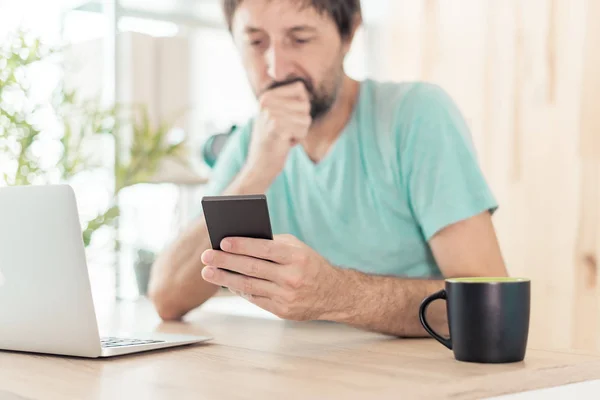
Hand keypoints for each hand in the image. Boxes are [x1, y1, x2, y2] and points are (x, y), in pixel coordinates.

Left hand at [200, 234, 342, 320]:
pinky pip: (255, 299)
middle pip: (252, 268)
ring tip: (208, 272)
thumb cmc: (310, 264)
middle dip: (226, 261)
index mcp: (296, 257)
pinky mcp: (283, 311)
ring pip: (249, 286)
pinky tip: (227, 283)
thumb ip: (273, 244)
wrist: (334, 294)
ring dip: (225, 279)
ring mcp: (287, 296)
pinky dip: (239, 290)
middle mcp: (292, 277)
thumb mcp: (298, 248)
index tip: (222, 241)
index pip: (264, 249)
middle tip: (206, 256)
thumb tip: (240, 242)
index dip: (242, 245)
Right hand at [244, 82, 311, 186]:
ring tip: (284, 136)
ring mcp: (271, 113)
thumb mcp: (278, 115)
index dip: (301, 105)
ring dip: (300, 131)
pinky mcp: (277, 126)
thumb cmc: (274, 140)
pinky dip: (298, 139)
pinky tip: (284, 143)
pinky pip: (303, 130)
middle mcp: (267, 101)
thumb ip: (290, 101)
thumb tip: (306, 90)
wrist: (260, 164)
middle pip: (305, 104)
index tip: (287, 118)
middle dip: (301, 121)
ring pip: (306, 118)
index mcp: (267, 95)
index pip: (300, 88)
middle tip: (285, 130)